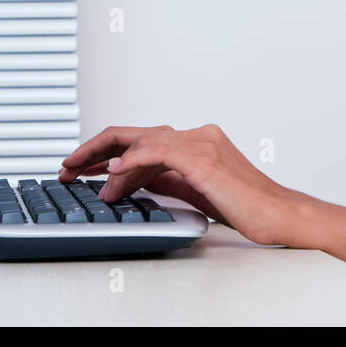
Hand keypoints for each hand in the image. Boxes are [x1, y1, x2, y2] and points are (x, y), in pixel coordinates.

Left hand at [58, 124, 311, 247]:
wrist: (279, 214)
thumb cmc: (247, 207)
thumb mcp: (197, 191)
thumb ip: (168, 180)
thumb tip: (134, 180)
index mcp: (197, 141)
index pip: (142, 139)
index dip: (108, 152)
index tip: (82, 167)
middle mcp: (197, 135)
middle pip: (134, 132)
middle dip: (94, 148)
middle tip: (66, 165)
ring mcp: (201, 143)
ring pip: (141, 140)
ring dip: (105, 159)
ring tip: (79, 174)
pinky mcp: (203, 159)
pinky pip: (158, 152)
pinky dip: (131, 161)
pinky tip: (113, 173)